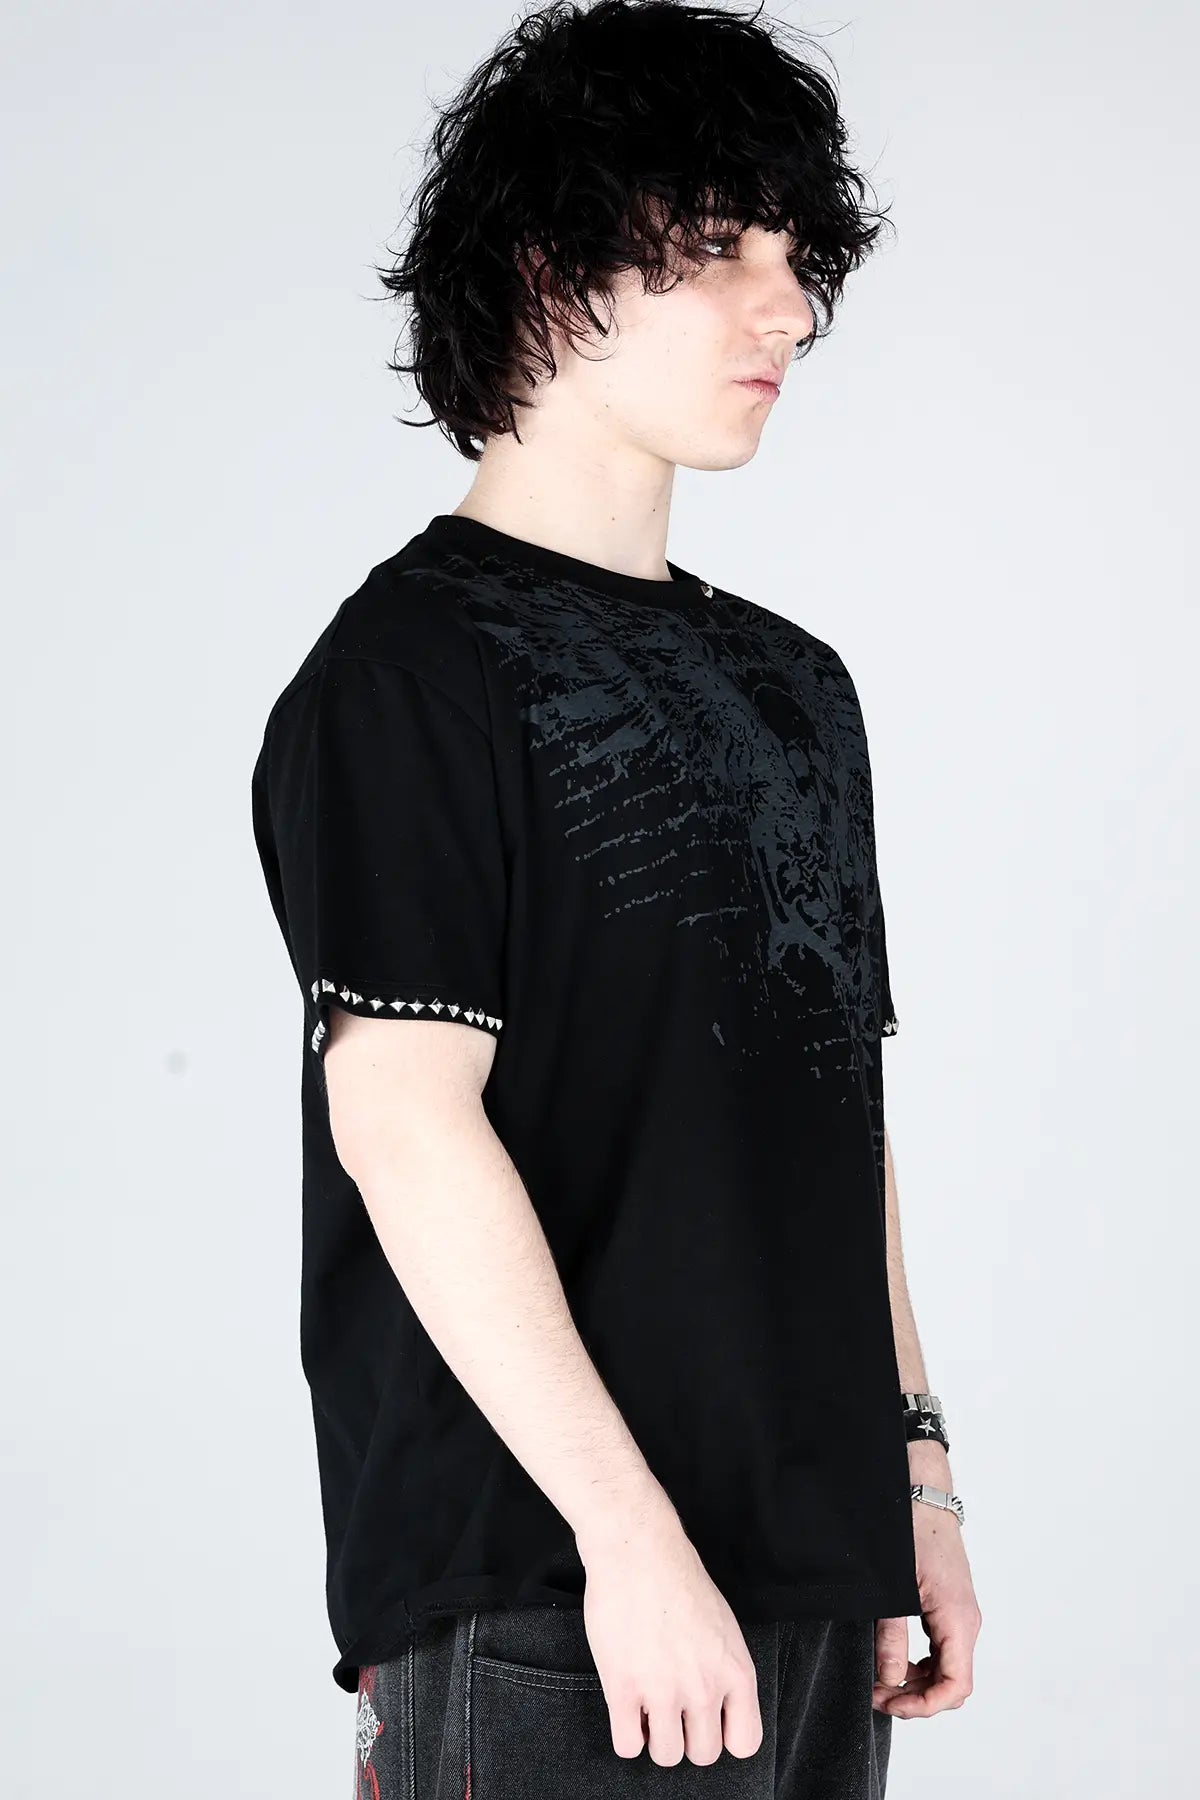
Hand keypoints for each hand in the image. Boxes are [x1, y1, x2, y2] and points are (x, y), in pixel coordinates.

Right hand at [577, 1501, 763, 1766]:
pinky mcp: (623, 1688)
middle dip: (686, 1737)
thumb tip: (715, 1705)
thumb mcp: (722, 1625)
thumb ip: (723, 1669)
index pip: (745, 1743)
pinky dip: (626, 1735)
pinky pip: (628, 1745)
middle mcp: (705, 1688)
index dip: (723, 1735)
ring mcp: (664, 1691)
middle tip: (671, 1710)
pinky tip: (625, 1707)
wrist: (638, 1549)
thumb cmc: (679, 1578)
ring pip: (666, 1755)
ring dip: (654, 1737)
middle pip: (703, 1755)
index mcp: (735, 1671)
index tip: (706, 1720)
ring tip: (646, 1706)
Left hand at [872, 1504, 980, 1717]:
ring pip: (947, 1668)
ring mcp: (960, 1614)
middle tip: (877, 1694)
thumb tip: (889, 1680)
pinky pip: (942, 1649)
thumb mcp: (894, 1587)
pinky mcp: (949, 1606)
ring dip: (917, 1682)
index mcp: (957, 1619)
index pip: (956, 1686)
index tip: (889, 1703)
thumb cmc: (911, 1530)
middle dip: (916, 1697)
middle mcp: (965, 1621)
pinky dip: (921, 1663)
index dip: (923, 1705)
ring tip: (881, 1679)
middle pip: (952, 1683)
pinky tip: (894, 1658)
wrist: (921, 1493)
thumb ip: (891, 1636)